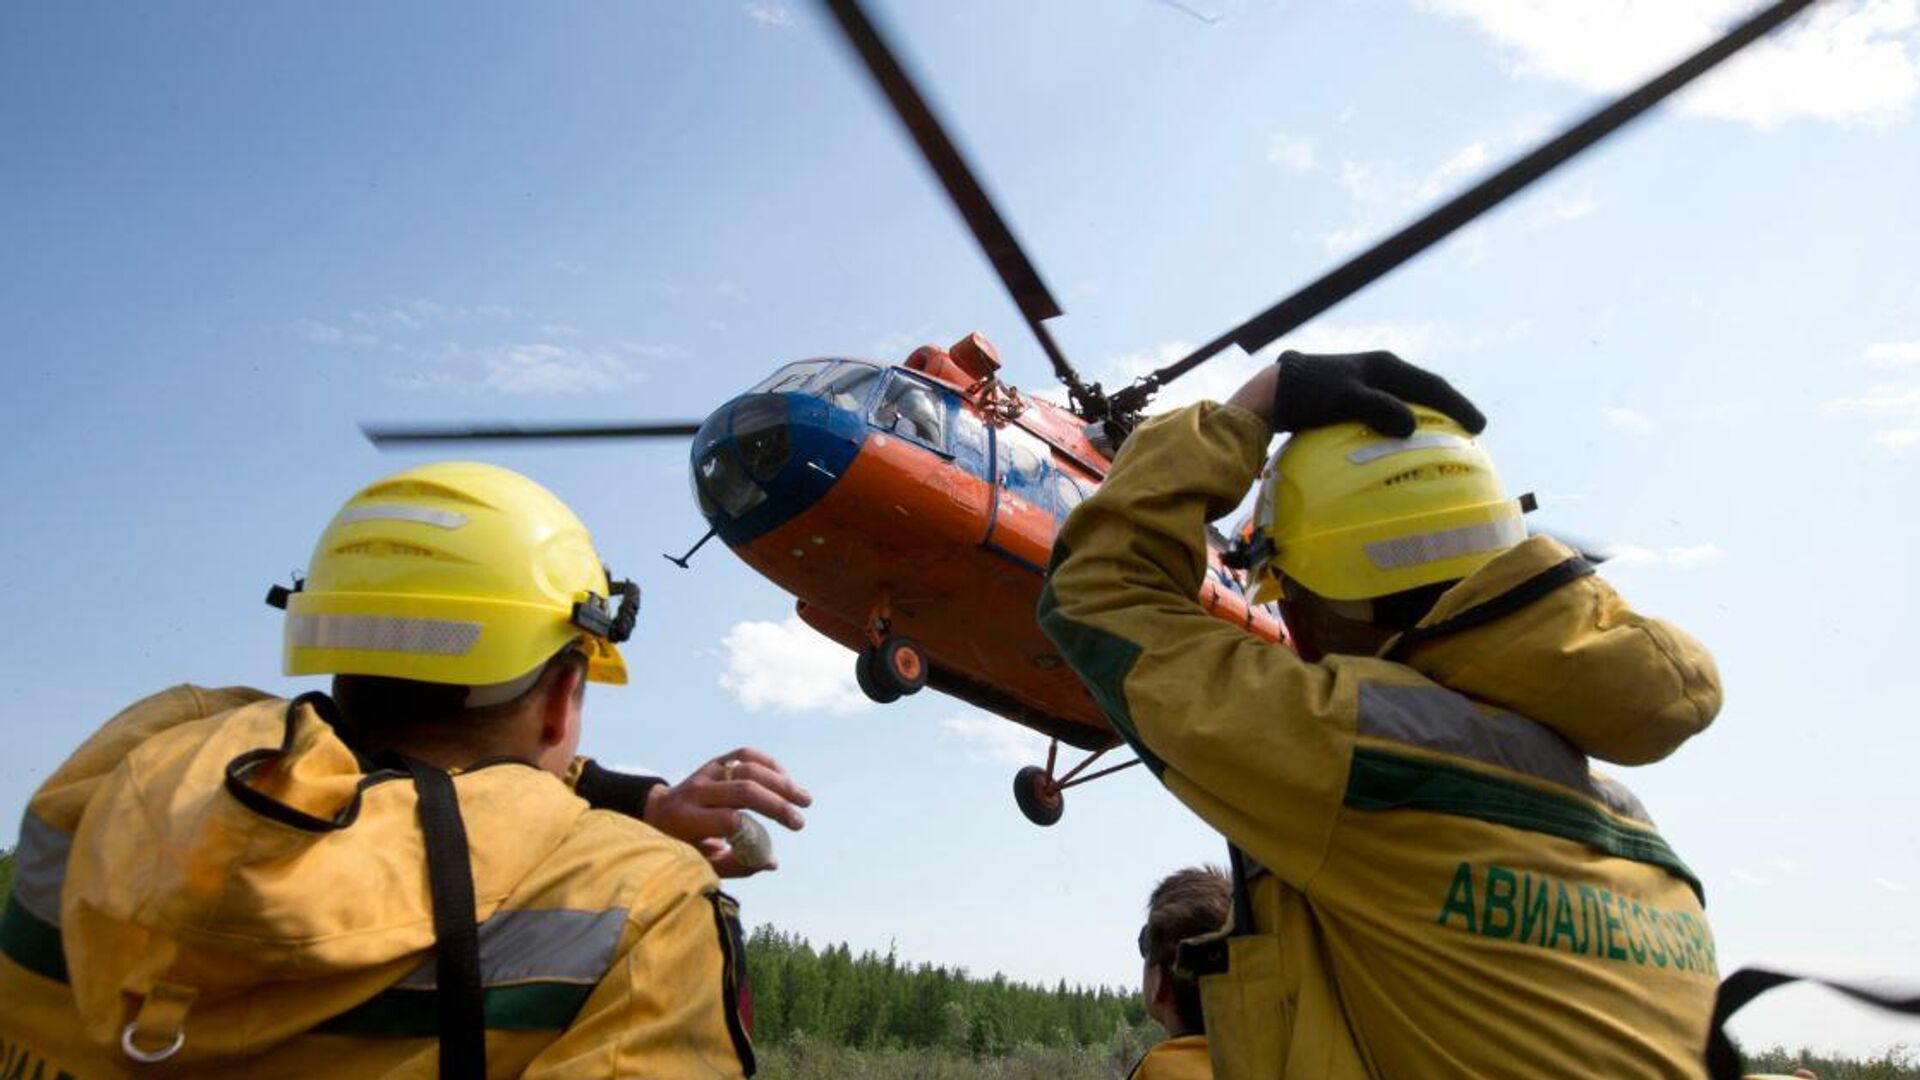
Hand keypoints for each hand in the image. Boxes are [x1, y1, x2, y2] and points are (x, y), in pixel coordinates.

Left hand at [645, 748, 811, 877]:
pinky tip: (786, 781)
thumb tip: (772, 862)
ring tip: (803, 798)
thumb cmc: (682, 846)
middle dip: (777, 806)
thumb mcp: (700, 863)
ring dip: (781, 782)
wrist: (657, 814)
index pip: (727, 820)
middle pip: (744, 790)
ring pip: (749, 767)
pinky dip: (770, 765)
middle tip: (799, 822)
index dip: (753, 831)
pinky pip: (747, 754)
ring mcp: (706, 772)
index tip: (765, 846)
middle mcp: (695, 792)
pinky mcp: (716, 761)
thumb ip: (735, 864)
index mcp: (686, 820)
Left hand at [1228, 350, 1484, 436]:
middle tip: (1471, 433)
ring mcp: (1366, 383)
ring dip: (1427, 418)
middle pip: (1424, 391)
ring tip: (1443, 440)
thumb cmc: (1309, 394)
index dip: (1457, 405)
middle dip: (1448, 410)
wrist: (1274, 392)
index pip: (1432, 385)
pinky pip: (1388, 411)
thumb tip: (1411, 426)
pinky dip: (1403, 424)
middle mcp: (1379, 370)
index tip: (1479, 426)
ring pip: (1407, 401)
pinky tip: (1403, 443)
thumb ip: (1378, 409)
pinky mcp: (1352, 398)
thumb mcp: (1346, 399)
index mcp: (1385, 365)